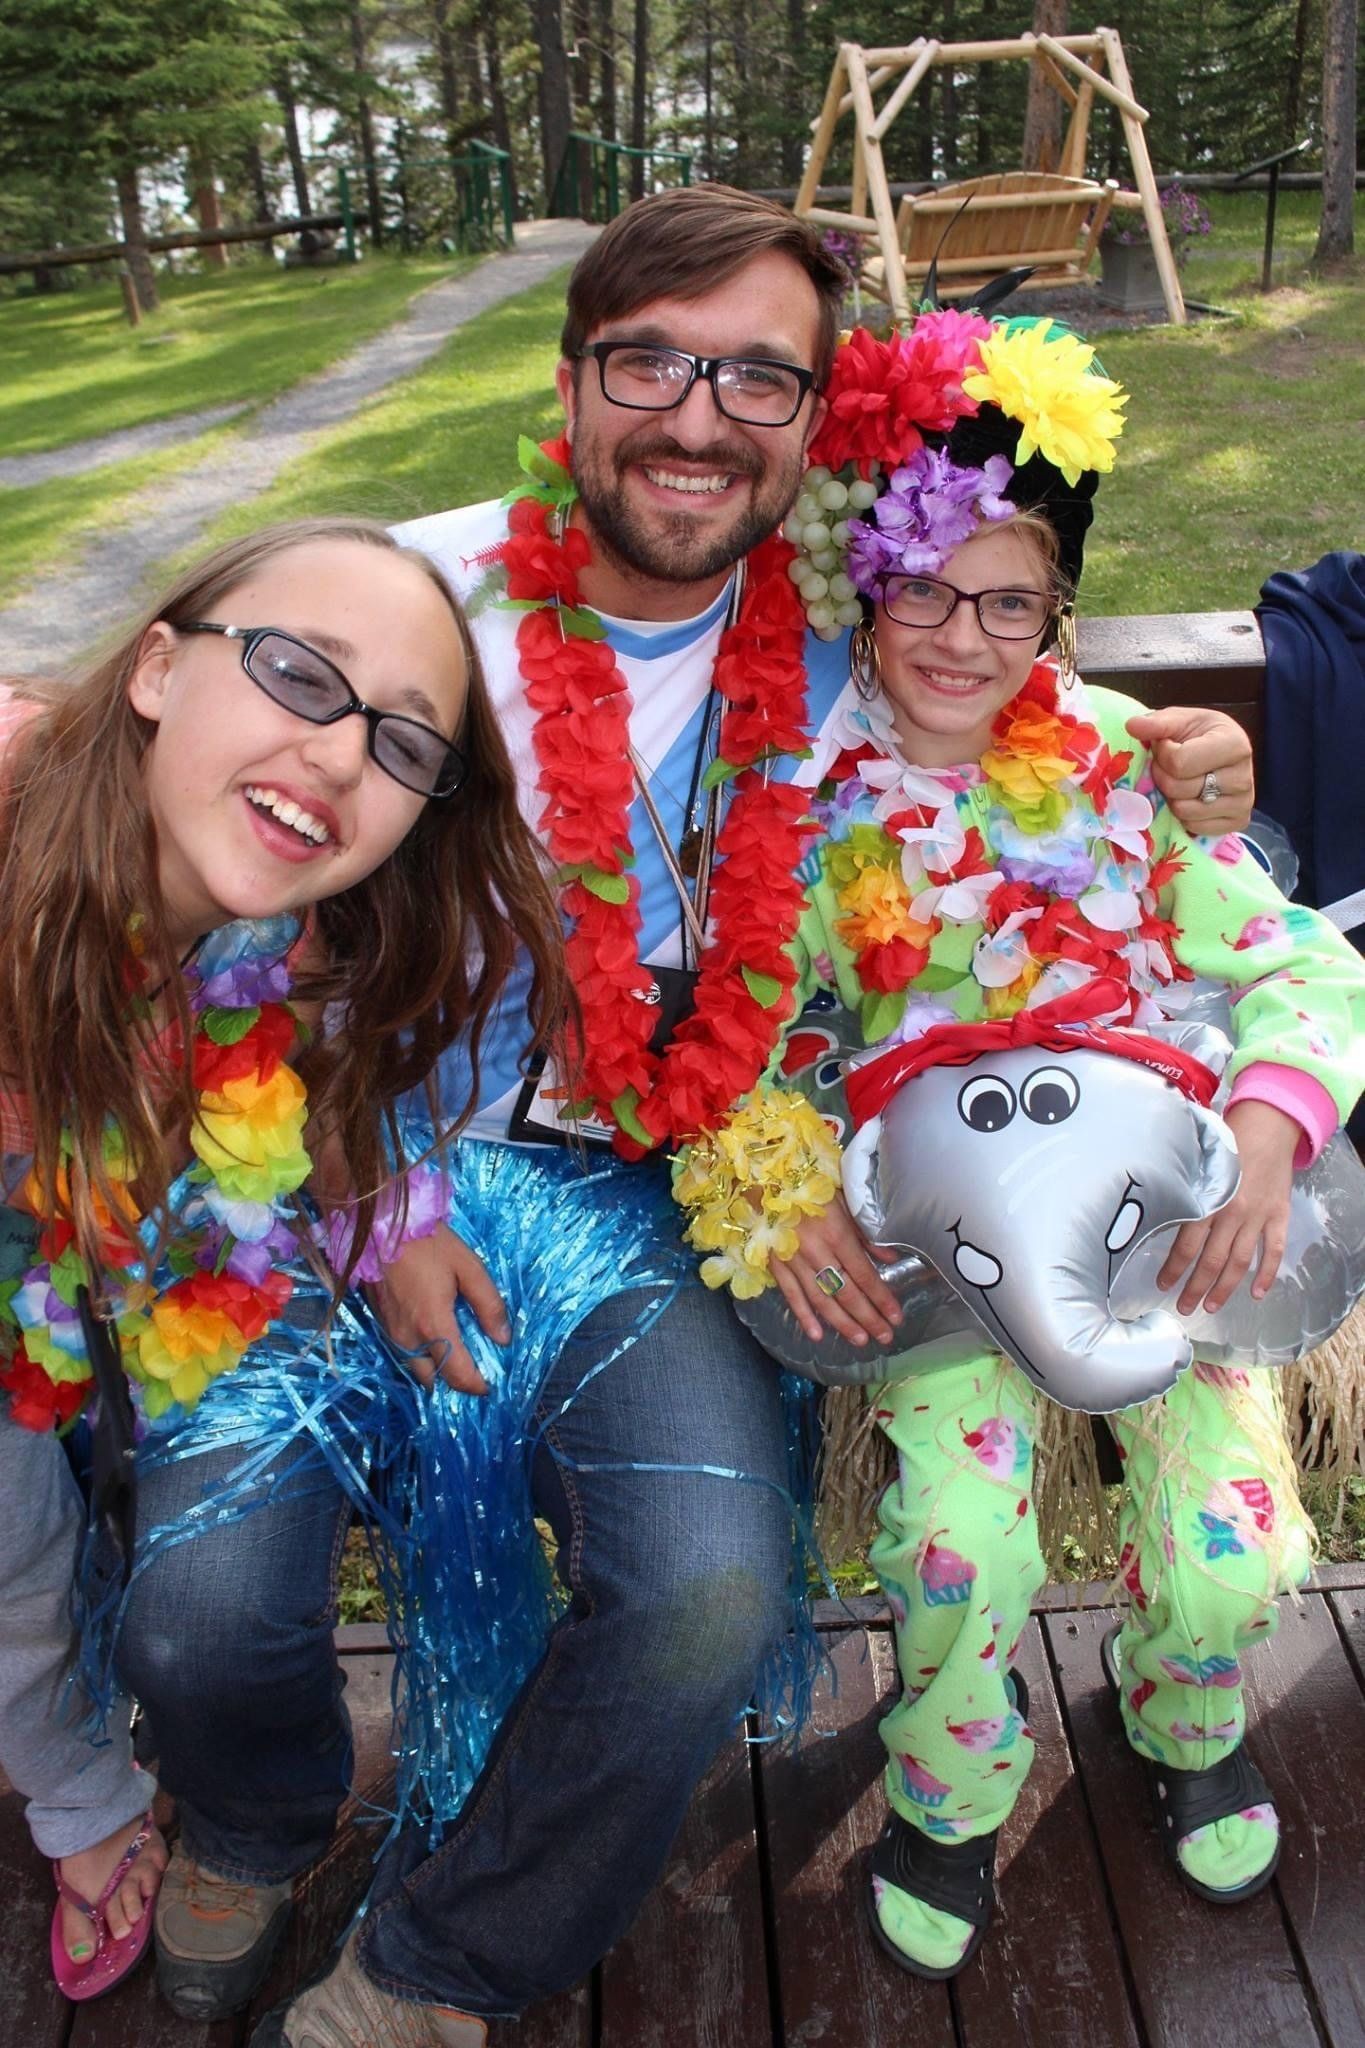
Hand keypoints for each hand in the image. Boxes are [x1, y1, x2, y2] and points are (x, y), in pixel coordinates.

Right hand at [369, 1223, 508, 1394]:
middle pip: (434, 1381)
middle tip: (474, 1370)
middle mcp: (409, 1339)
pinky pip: (403, 1354)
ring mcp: (391, 1333)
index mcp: (434, 1327)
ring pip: (416, 1370)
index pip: (458, 1375)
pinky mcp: (381, 1324)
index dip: (477, 1386)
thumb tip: (503, 1339)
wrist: (379, 1225)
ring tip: (458, 1357)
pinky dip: (421, 1357)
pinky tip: (435, 1341)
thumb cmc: (427, 1243)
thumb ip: (489, 1304)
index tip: (491, 1385)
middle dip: (455, 1382)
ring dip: (436, 1372)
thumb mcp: (469, 1266)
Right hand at [770, 1193, 902, 1349]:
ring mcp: (795, 1261)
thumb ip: (865, 1233)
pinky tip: (817, 1335)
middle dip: (868, 1317)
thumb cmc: (809, 1187)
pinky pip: (791, 1295)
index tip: (896, 1317)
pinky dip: (803, 1316)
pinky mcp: (776, 1265)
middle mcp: (817, 1252)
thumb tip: (890, 1258)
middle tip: (885, 1337)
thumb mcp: (844, 1202)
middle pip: (846, 1292)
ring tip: (860, 1340)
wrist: (764, 1179)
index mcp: (837, 1235)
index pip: (864, 1275)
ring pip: (821, 1299)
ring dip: (842, 1323)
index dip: (882, 1298)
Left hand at [1126, 706, 1253, 835]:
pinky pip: (1194, 826)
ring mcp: (1243, 803)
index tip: (1167, 745)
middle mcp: (1244, 777)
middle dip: (1164, 776)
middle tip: (1170, 765)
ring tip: (1181, 779)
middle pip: (1179, 789)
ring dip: (1172, 796)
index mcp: (1235, 745)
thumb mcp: (1180, 720)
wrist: (1222, 752)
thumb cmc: (1199, 734)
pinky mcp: (1238, 822)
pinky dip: (1185, 814)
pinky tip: (1191, 796)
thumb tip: (1132, 725)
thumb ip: (1157, 723)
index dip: (1163, 755)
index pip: (1180, 763)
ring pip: (1184, 810)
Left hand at [1156, 1101, 1299, 1313]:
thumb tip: (1156, 1212)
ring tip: (1211, 1306)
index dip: (1174, 1269)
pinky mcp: (1279, 1216)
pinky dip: (1267, 1274)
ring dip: (1225, 1288)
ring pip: (1240, 1263)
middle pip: (1212, 1261)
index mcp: (1208, 1200)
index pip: (1186, 1245)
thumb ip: (1184, 1191)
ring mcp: (1258, 1217)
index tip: (1163, 1284)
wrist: (1267, 1127)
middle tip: (1184, 1307)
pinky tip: (1257, 1293)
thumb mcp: (1197, 1163)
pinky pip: (1273, 1251)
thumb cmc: (1225, 1142)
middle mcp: (1233, 1213)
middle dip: (1196, 1288)